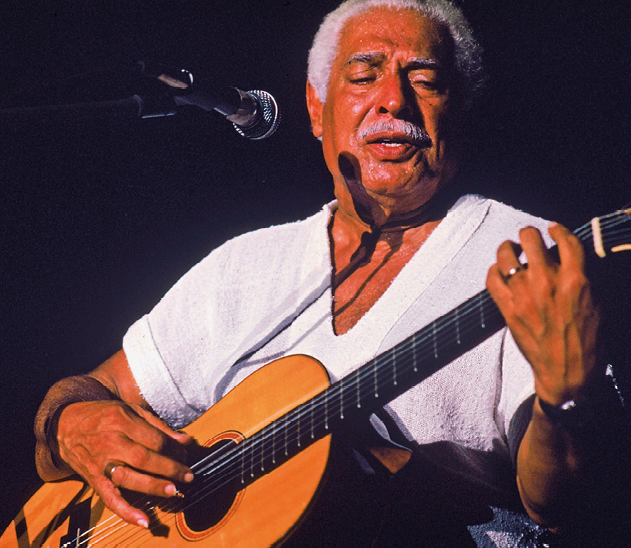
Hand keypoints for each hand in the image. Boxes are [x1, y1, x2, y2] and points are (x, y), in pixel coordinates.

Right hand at [56, 400, 193, 527]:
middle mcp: (111, 443)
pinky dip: (126, 512)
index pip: (154, 439)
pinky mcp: (94, 480)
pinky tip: (143, 521)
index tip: (185, 455)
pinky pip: (110, 499)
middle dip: (169, 468)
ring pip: (129, 478)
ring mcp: (101, 463)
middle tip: (188, 475)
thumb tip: (185, 440)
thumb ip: (158, 426)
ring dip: (152, 486)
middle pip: (144, 458)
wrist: (65, 426)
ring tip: (172, 490)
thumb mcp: (130, 411)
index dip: (174, 449)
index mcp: (122, 421)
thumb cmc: (104, 416)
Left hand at [486, 223, 600, 404]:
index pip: (565, 239)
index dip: (558, 229)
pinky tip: (500, 271)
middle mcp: (548, 282)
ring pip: (506, 254)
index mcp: (576, 279)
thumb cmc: (588, 341)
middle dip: (529, 234)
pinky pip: (491, 278)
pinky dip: (494, 270)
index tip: (553, 228)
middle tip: (529, 239)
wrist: (567, 372)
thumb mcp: (598, 304)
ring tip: (512, 251)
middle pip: (531, 238)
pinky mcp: (507, 308)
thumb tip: (572, 257)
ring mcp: (524, 294)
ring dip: (508, 248)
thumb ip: (585, 277)